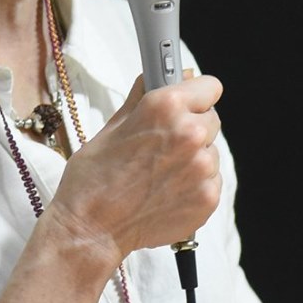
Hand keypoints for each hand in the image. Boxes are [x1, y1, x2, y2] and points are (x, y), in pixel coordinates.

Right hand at [49, 74, 223, 266]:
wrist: (91, 229)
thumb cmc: (93, 177)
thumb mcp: (113, 125)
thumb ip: (144, 95)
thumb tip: (162, 73)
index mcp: (165, 106)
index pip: (209, 85)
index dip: (194, 94)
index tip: (186, 103)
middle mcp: (189, 132)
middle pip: (212, 119)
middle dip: (192, 126)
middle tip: (162, 145)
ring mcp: (202, 167)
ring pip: (211, 151)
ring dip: (193, 158)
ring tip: (159, 174)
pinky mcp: (208, 197)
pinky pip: (211, 180)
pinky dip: (194, 185)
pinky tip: (166, 192)